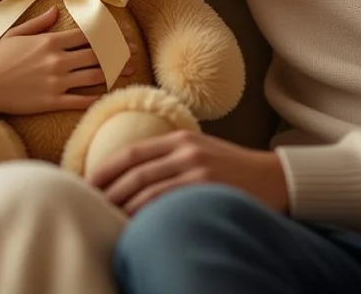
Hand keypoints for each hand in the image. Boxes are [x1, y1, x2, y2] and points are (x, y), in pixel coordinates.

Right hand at [0, 8, 119, 114]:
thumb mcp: (16, 34)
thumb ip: (39, 23)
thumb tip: (55, 11)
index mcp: (50, 41)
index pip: (87, 36)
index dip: (107, 35)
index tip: (121, 36)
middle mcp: (57, 60)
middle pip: (96, 55)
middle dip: (118, 53)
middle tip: (133, 53)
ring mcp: (56, 82)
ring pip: (94, 76)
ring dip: (113, 73)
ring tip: (128, 71)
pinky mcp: (52, 101)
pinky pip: (80, 99)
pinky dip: (96, 96)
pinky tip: (107, 93)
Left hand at [87, 129, 288, 215]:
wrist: (274, 177)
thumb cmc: (232, 169)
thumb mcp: (200, 151)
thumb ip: (170, 158)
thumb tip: (132, 176)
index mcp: (179, 138)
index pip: (132, 152)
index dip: (105, 167)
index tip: (86, 183)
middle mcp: (185, 149)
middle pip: (134, 169)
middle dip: (107, 188)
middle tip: (88, 203)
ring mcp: (196, 168)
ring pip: (146, 186)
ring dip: (121, 202)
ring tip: (105, 215)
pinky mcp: (206, 186)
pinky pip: (166, 200)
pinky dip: (145, 211)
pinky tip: (133, 221)